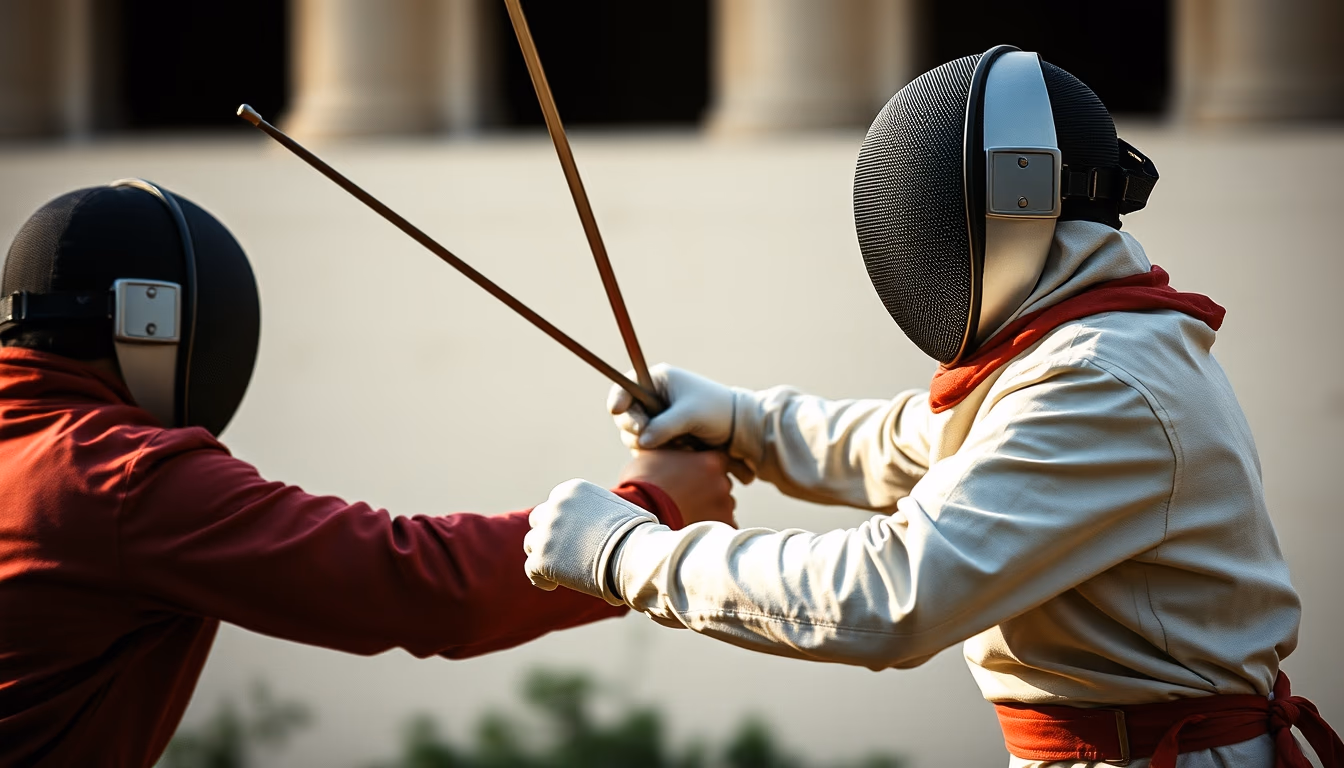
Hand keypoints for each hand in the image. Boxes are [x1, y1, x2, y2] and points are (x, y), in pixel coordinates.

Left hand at [524, 479, 657, 603]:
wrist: (634, 554)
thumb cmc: (638, 534)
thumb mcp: (620, 508)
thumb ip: (603, 511)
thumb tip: (616, 521)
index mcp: (571, 490)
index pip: (556, 503)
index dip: (561, 520)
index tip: (569, 535)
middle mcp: (554, 507)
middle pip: (538, 520)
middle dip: (546, 534)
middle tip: (557, 551)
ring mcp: (546, 533)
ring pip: (531, 544)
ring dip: (542, 554)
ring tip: (556, 569)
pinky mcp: (541, 559)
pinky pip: (531, 569)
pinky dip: (540, 577)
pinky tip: (552, 584)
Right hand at [608, 364, 735, 450]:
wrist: (738, 428)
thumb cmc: (716, 411)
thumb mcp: (690, 415)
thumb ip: (664, 426)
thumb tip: (641, 441)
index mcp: (658, 381)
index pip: (625, 388)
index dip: (618, 399)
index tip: (617, 410)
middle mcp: (654, 397)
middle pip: (626, 415)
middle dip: (634, 427)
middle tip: (645, 436)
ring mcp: (657, 417)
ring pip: (635, 435)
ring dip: (649, 443)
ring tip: (675, 443)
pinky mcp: (662, 435)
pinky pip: (648, 446)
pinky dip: (658, 451)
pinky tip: (677, 450)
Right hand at [619, 450, 736, 526]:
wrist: (639, 515)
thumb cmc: (642, 484)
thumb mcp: (657, 454)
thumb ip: (677, 450)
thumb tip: (680, 447)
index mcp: (711, 461)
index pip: (718, 460)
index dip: (704, 466)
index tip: (691, 474)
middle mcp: (722, 482)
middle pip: (720, 483)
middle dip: (707, 488)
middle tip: (685, 496)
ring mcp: (724, 506)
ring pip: (722, 505)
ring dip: (709, 508)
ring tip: (684, 513)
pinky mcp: (721, 526)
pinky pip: (722, 525)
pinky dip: (709, 525)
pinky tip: (691, 525)